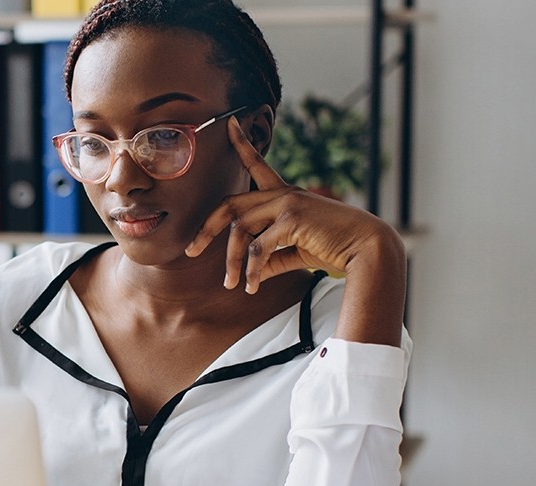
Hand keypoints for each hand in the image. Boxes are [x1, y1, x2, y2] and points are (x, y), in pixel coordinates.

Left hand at [185, 116, 406, 345]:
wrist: (367, 248)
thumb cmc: (334, 248)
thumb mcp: (296, 251)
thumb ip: (271, 259)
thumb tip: (251, 275)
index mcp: (285, 195)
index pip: (257, 165)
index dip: (242, 145)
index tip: (230, 124)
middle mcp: (282, 194)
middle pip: (230, 205)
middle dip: (207, 229)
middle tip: (192, 251)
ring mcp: (287, 203)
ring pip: (241, 230)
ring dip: (232, 261)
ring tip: (230, 284)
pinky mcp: (292, 219)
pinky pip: (259, 247)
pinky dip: (252, 270)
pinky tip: (251, 287)